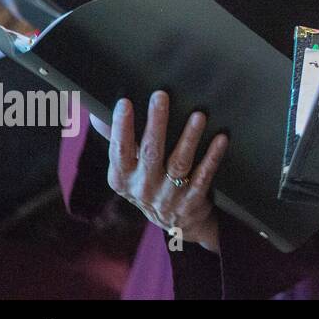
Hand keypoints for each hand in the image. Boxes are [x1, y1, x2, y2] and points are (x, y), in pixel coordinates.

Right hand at [105, 91, 226, 252]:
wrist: (175, 223)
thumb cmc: (148, 184)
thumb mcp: (127, 170)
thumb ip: (117, 142)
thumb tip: (97, 115)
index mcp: (122, 178)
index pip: (119, 150)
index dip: (121, 127)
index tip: (124, 102)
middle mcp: (143, 187)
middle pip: (150, 151)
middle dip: (156, 123)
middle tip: (160, 95)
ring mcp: (168, 195)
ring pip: (179, 163)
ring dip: (190, 138)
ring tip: (198, 115)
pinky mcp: (192, 200)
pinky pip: (204, 176)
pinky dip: (213, 157)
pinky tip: (221, 139)